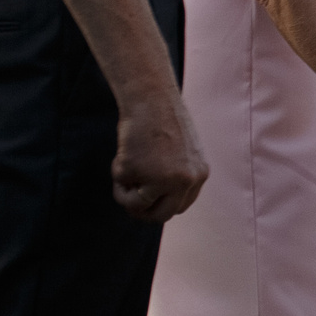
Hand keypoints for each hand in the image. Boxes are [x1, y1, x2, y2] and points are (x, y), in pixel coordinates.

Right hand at [111, 95, 206, 221]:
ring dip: (124, 194)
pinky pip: (121, 188)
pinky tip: (124, 153)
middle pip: (162, 216)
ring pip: (138, 207)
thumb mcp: (180, 152)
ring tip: (124, 168)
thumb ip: (175, 175)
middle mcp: (187, 181)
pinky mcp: (142, 173)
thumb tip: (155, 201)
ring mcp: (165, 179)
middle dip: (141, 212)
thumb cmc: (161, 120)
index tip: (144, 201)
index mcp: (199, 174)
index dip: (159, 206)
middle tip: (126, 199)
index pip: (180, 206)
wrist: (150, 99)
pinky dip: (116, 174)